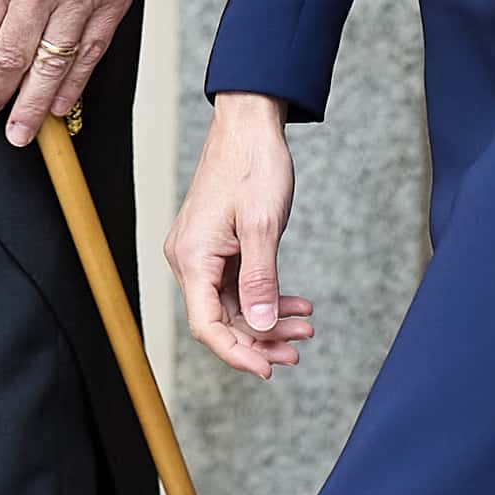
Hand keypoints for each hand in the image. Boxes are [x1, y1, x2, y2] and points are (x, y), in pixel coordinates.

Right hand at [165, 93, 313, 380]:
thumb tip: (260, 327)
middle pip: (221, 320)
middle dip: (260, 339)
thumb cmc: (254, 165)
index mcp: (192, 257)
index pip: (208, 326)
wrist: (249, 124)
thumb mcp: (263, 226)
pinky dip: (266, 297)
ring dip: (268, 320)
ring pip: (232, 305)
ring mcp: (202, 253)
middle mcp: (189, 259)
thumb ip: (261, 280)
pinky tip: (295, 304)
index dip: (237, 353)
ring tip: (305, 327)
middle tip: (298, 351)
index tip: (268, 370)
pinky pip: (237, 285)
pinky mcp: (216, 246)